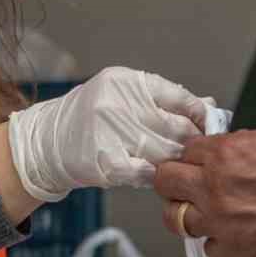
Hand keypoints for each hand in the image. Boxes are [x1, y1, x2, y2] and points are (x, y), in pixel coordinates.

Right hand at [5, 67, 208, 202]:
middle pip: (174, 126)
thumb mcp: (124, 98)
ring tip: (177, 166)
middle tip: (197, 152)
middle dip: (191, 142)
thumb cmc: (90, 119)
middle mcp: (117, 102)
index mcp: (125, 81)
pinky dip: (153, 175)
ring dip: (175, 162)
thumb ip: (164, 100)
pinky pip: (144, 171)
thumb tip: (208, 105)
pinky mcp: (104, 159)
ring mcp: (109, 131)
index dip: (198, 114)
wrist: (47, 141)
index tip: (208, 126)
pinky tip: (153, 175)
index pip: (177, 96)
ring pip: (163, 151)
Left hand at [153, 122, 255, 256]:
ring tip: (206, 213)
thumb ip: (246, 143)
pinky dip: (219, 242)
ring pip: (177, 220)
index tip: (200, 162)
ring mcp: (219, 223)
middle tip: (188, 184)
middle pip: (166, 183)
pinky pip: (209, 249)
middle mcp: (212, 188)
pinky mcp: (234, 252)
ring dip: (188, 214)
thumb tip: (237, 148)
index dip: (195, 156)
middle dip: (175, 181)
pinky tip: (235, 235)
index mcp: (223, 153)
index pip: (186, 151)